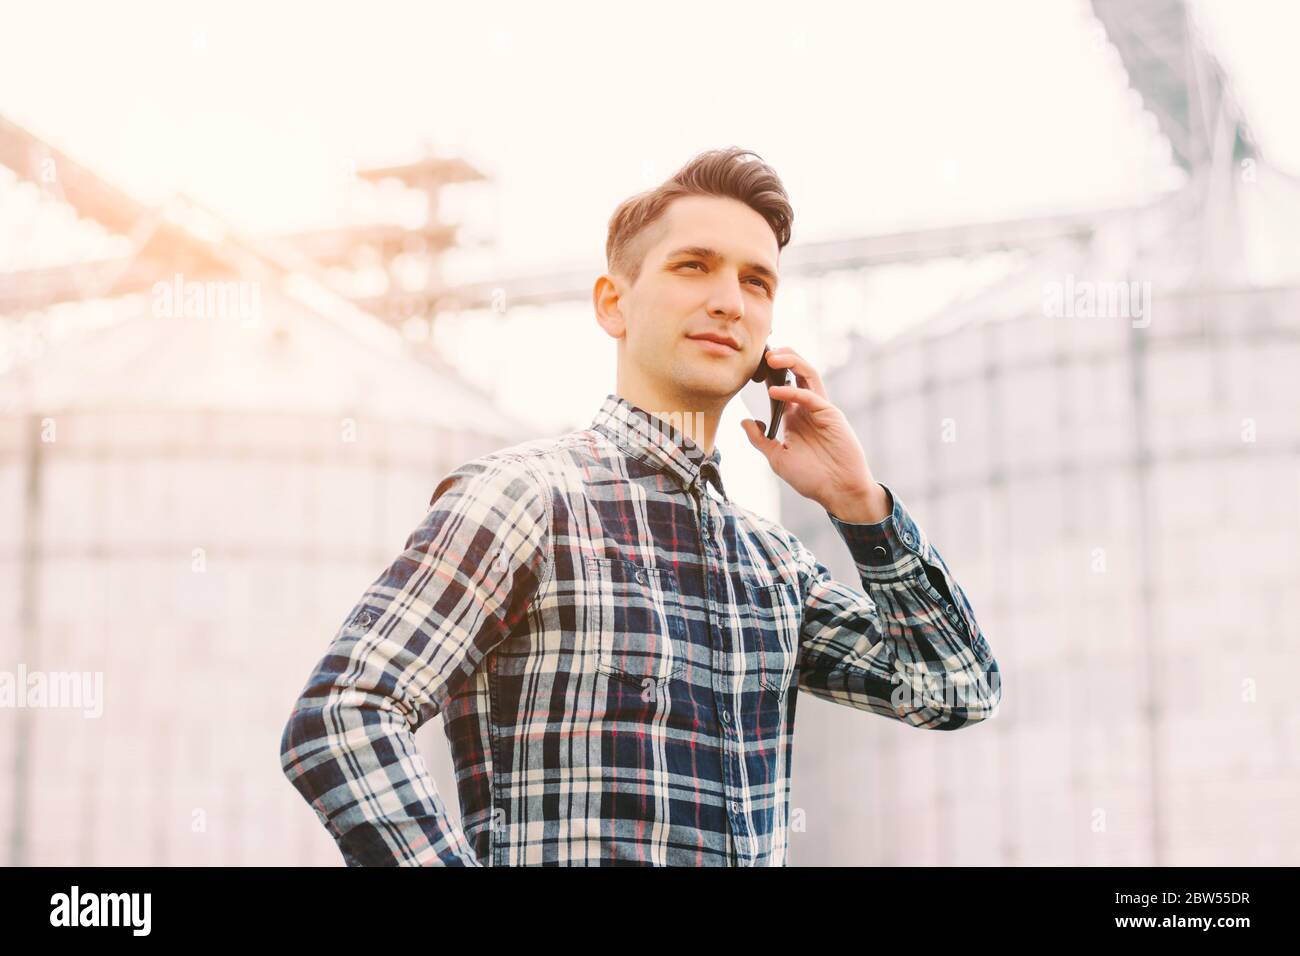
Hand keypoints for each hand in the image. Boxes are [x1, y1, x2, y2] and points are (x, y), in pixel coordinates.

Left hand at [740, 347, 889, 522]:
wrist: (838, 491)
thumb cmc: (811, 477)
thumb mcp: (777, 458)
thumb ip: (760, 439)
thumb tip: (744, 421)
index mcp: (794, 416)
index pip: (782, 384)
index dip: (769, 372)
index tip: (750, 365)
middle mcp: (808, 408)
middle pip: (797, 372)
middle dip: (782, 357)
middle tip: (762, 352)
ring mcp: (821, 409)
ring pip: (808, 374)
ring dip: (791, 362)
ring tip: (772, 357)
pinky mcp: (831, 415)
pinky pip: (812, 396)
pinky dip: (794, 391)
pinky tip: (776, 391)